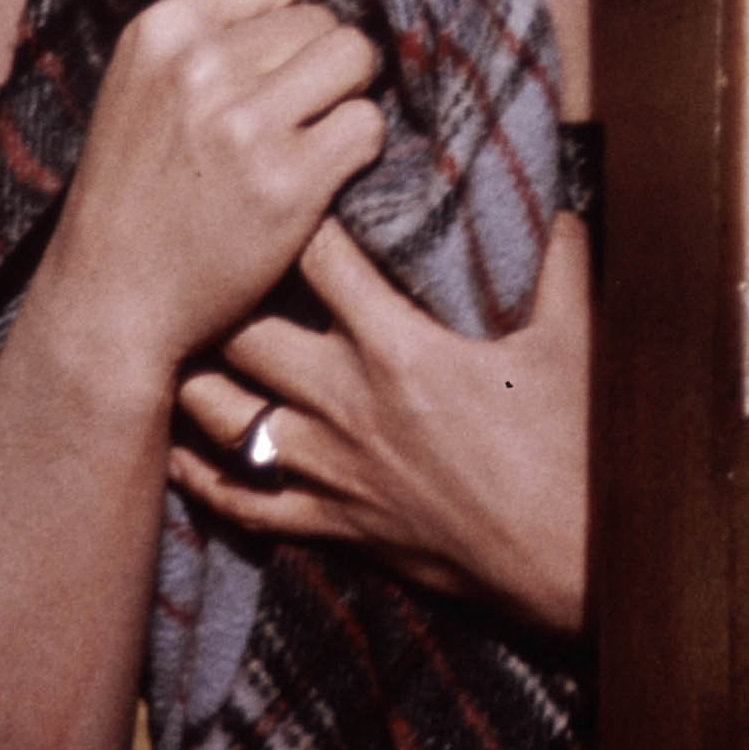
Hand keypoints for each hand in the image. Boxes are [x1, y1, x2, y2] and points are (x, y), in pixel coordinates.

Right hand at [38, 0, 386, 376]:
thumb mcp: (138, 85)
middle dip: (316, 65)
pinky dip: (357, 151)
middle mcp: (201, 65)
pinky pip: (368, 125)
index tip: (268, 69)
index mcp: (160, 30)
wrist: (110, 298)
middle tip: (287, 119)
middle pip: (321, 19)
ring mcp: (245, 124)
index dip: (285, 23)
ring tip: (307, 140)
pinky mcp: (288, 183)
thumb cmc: (134, 192)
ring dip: (343, 100)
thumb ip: (203, 33)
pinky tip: (319, 177)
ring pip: (354, 59)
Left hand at [170, 213, 590, 632]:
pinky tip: (176, 453)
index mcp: (397, 348)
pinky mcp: (334, 528)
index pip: (317, 258)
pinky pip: (245, 505)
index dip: (292, 213)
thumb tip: (571, 203)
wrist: (576, 565)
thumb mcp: (577, 344)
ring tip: (171, 345)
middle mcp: (346, 403)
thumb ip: (564, 265)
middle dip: (219, 296)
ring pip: (223, 418)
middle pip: (242, 334)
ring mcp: (331, 471)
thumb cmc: (577, 451)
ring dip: (194, 381)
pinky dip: (203, 478)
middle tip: (202, 266)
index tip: (279, 183)